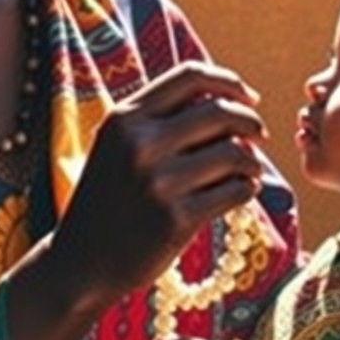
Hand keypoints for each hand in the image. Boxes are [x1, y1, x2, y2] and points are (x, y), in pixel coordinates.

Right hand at [49, 61, 267, 305]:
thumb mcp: (118, 145)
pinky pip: (234, 191)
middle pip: (219, 111)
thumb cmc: (110, 199)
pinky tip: (242, 192)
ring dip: (252, 160)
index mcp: (125, 117)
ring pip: (233, 152)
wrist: (79, 263)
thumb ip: (161, 118)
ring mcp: (158, 182)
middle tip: (260, 135)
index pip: (190, 76)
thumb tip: (230, 101)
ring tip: (250, 170)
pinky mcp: (176, 220)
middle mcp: (140, 144)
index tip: (250, 97)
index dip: (229, 81)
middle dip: (251, 121)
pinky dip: (247, 189)